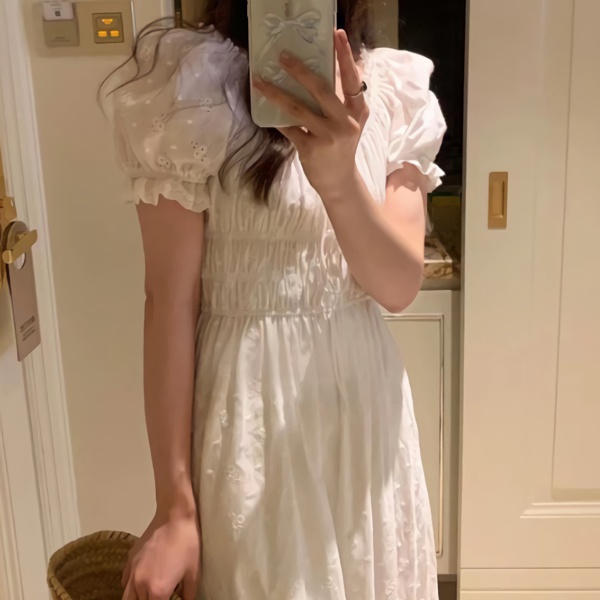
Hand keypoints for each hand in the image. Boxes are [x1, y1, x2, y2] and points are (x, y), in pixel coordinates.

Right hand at [122, 512, 200, 599]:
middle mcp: (140, 585)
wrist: (174, 517)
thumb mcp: (194, 572)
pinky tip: (140, 583)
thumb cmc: (187, 544)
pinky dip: (131, 588)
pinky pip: (124, 582)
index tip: (169, 598)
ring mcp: (132, 572)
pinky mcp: (130, 560)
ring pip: (127, 597)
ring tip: (149, 594)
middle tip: (160, 596)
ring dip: (138, 599)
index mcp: (158, 591)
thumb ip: (188, 594)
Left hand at [252, 29, 368, 196]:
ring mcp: (328, 136)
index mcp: (357, 111)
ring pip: (298, 109)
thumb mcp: (349, 122)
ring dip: (276, 93)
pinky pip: (290, 128)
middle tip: (283, 56)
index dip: (345, 56)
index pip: (353, 79)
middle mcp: (345, 122)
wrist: (339, 181)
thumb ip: (341, 99)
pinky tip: (265, 107)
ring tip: (260, 81)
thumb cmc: (341, 146)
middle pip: (321, 89)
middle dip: (300, 71)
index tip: (337, 34)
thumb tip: (327, 68)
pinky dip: (277, 118)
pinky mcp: (311, 149)